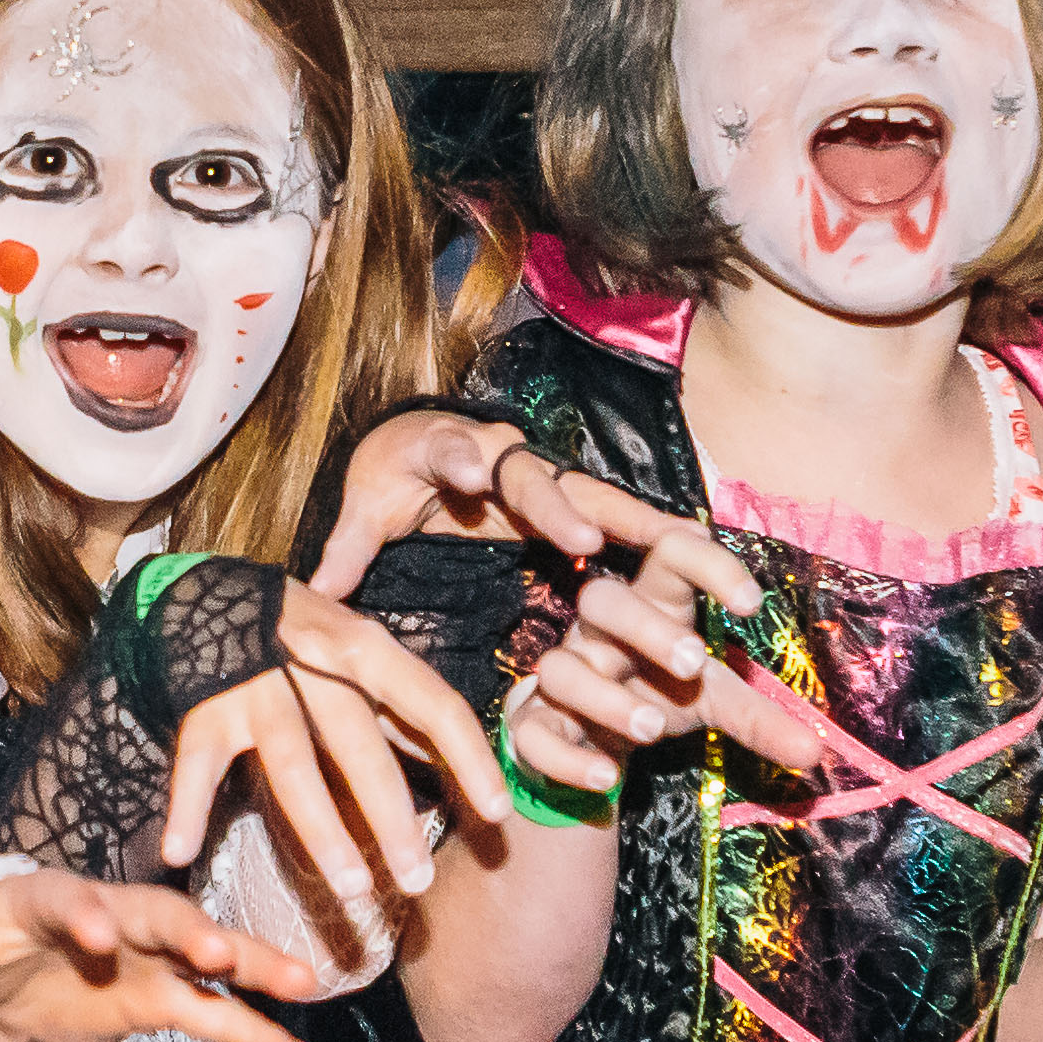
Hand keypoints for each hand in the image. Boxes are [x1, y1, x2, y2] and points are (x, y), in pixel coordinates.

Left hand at [0, 872, 329, 1041]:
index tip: (97, 936)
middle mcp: (106, 916)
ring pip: (205, 957)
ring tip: (304, 986)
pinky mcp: (158, 999)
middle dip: (186, 931)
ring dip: (252, 967)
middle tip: (216, 954)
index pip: (61, 897)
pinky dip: (255, 1033)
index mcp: (42, 897)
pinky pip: (215, 1015)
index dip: (80, 912)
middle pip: (154, 914)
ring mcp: (141, 958)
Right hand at [155, 581, 506, 904]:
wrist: (211, 590)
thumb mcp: (365, 657)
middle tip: (419, 881)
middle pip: (360, 744)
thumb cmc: (308, 637)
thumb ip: (408, 711)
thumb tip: (468, 770)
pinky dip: (186, 807)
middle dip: (392, 817)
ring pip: (292, 764)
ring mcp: (256, 685)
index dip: (469, 757)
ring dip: (323, 830)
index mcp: (368, 649)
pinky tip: (179, 853)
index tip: (497, 814)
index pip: (432, 703)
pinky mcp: (204, 707)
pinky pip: (197, 764)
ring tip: (352, 889)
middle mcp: (315, 662)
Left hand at [309, 416, 765, 624]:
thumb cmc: (395, 476)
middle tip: (583, 543)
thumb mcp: (362, 506)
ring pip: (610, 506)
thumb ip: (344, 546)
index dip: (463, 457)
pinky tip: (729, 591)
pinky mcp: (587, 511)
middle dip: (562, 508)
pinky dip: (682, 557)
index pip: (454, 448)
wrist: (427, 451)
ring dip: (656, 539)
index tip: (473, 468)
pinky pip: (639, 533)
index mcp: (450, 447)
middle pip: (540, 479)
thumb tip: (313, 594)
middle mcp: (513, 459)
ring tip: (699, 574)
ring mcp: (557, 484)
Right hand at [497, 565, 829, 800]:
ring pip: (560, 668)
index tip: (751, 604)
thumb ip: (759, 720)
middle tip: (694, 663)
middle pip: (602, 599)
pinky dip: (568, 759)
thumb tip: (816, 756)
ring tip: (653, 730)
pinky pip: (533, 734)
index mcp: (649, 606)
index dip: (708, 566)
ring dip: (607, 698)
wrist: (587, 739)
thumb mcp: (711, 701)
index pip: (671, 555)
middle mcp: (598, 634)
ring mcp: (561, 677)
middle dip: (644, 627)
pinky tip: (608, 780)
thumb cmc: (655, 696)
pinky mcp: (533, 726)